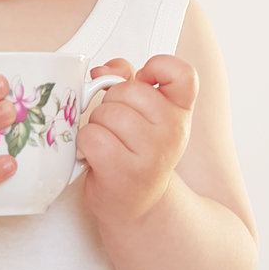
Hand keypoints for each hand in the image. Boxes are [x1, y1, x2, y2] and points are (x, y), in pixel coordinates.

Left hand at [77, 54, 198, 225]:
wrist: (136, 202)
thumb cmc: (136, 151)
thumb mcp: (142, 112)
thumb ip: (127, 79)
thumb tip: (103, 71)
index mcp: (180, 111)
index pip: (183, 74)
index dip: (158, 67)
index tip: (144, 79)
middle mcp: (173, 131)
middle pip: (128, 90)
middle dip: (111, 102)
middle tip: (118, 125)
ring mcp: (151, 153)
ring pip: (107, 112)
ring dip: (97, 124)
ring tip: (108, 141)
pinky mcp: (124, 171)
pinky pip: (92, 136)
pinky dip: (85, 142)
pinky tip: (96, 154)